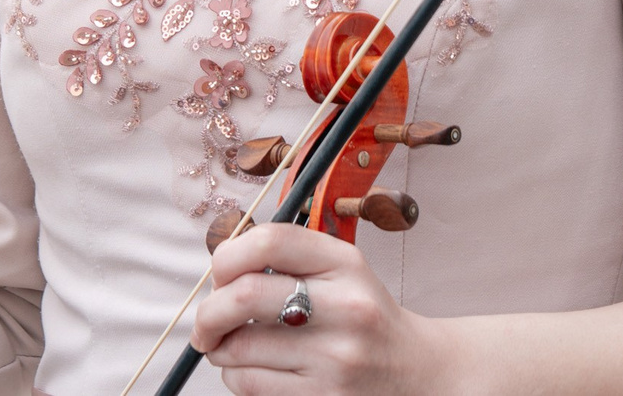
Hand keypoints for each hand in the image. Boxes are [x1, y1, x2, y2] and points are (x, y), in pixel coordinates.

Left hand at [191, 222, 449, 394]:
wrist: (417, 372)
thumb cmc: (362, 316)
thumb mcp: (340, 271)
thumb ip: (285, 259)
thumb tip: (216, 272)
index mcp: (345, 264)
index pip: (269, 241)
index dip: (227, 256)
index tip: (219, 275)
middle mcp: (345, 308)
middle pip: (244, 296)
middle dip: (208, 311)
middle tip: (205, 323)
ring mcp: (336, 359)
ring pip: (239, 348)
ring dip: (220, 349)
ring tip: (229, 347)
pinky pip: (251, 385)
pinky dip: (236, 377)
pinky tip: (251, 370)